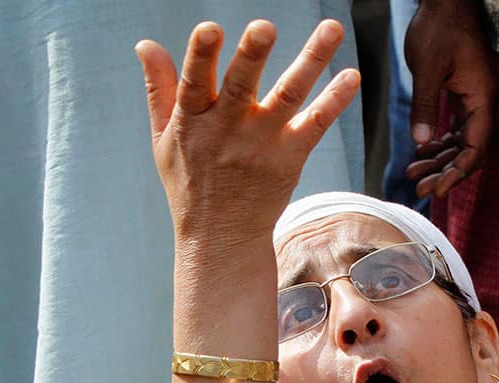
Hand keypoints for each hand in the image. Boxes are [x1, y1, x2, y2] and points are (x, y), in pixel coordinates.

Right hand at [135, 19, 359, 246]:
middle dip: (252, 56)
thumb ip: (160, 90)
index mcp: (192, 122)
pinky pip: (316, 124)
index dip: (201, 56)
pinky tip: (352, 75)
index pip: (193, 84)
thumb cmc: (190, 184)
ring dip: (311, 60)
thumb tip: (145, 44)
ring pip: (289, 96)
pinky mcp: (291, 159)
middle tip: (264, 27)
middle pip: (241, 87)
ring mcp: (262, 145)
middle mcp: (228, 131)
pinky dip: (335, 99)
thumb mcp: (163, 140)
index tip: (210, 28)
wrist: (221, 239)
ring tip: (332, 28)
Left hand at [403, 0, 498, 197]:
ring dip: (441, 160)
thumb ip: (425, 106)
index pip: (477, 147)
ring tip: (414, 175)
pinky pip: (458, 127)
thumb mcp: (427, 68)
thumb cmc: (438, 27)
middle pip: (473, 150)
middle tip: (422, 190)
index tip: (439, 190)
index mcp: (482, 97)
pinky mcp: (464, 93)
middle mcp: (484, 102)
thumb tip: (422, 143)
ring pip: (464, 141)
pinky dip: (441, 143)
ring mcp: (475, 98)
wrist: (446, 0)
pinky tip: (423, 152)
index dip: (459, 172)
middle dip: (448, 172)